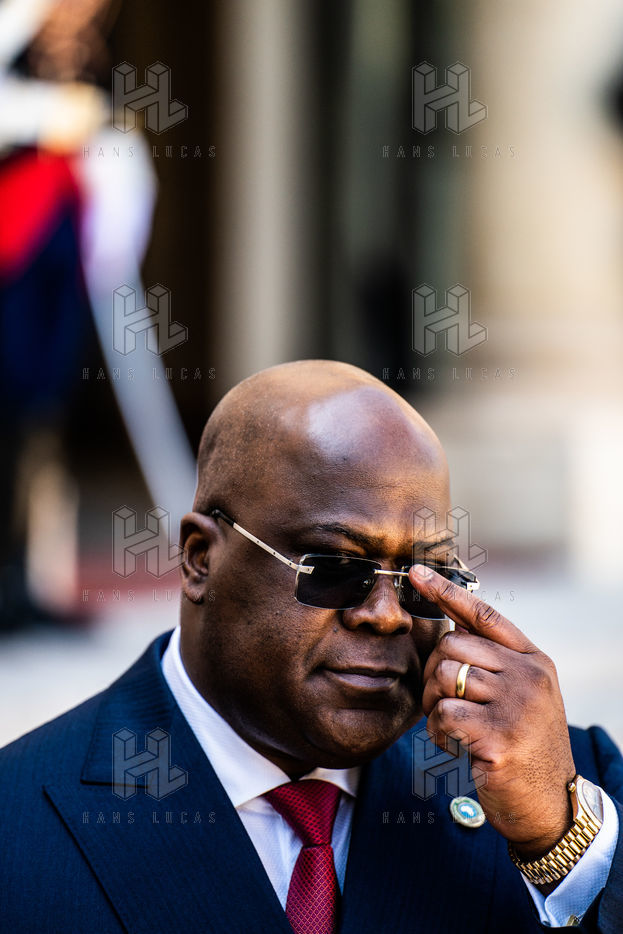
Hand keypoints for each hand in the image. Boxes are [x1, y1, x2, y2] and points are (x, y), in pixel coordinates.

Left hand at [410, 564, 575, 860]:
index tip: (416, 572)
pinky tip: (451, 746)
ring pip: (445, 676)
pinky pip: (443, 713)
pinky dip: (436, 731)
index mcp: (533, 661)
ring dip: (433, 705)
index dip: (446, 592)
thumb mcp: (522, 696)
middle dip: (434, 673)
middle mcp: (528, 676)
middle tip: (440, 703)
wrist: (549, 805)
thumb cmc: (525, 747)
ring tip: (448, 727)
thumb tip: (450, 633)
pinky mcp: (499, 736)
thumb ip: (495, 664)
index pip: (485, 616)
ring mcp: (516, 705)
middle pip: (453, 645)